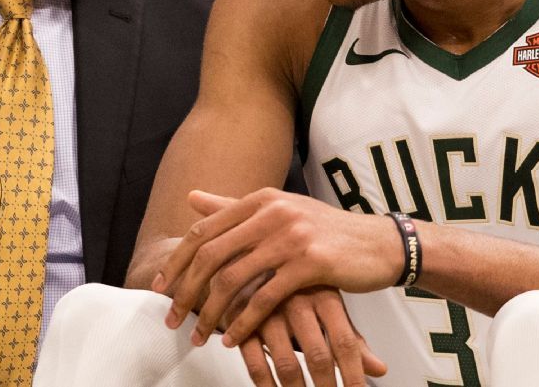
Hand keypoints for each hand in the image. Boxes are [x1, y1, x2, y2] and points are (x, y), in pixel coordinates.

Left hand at [151, 189, 399, 349]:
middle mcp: (272, 212)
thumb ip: (233, 207)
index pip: (203, 231)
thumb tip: (191, 198)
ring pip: (234, 279)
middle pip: (211, 255)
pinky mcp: (310, 263)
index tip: (160, 288)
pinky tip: (234, 339)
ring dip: (212, 313)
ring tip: (200, 337)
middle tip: (172, 319)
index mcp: (260, 200)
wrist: (379, 244)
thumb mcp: (279, 213)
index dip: (177, 261)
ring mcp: (291, 236)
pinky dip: (244, 322)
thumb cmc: (324, 232)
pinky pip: (265, 298)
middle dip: (186, 291)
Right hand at [235, 287, 387, 386]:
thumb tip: (380, 369)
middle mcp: (298, 302)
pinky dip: (266, 386)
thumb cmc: (296, 285)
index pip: (345, 343)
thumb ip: (351, 339)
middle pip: (318, 357)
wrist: (250, 256)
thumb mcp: (328, 304)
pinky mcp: (242, 322)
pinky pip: (255, 363)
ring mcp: (269, 312)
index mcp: (325, 296)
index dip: (354, 376)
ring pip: (287, 366)